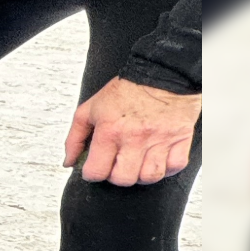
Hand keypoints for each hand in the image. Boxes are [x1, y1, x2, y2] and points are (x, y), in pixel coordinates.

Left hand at [64, 76, 200, 186]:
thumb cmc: (127, 90)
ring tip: (136, 163)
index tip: (94, 169)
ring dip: (140, 175)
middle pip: (123, 179)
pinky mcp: (180, 138)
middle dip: (115, 176)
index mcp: (110, 130)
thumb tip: (69, 161)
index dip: (92, 174)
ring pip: (150, 177)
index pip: (96, 171)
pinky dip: (166, 169)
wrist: (161, 72)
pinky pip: (174, 167)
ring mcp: (159, 140)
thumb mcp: (91, 108)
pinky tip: (157, 159)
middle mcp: (135, 137)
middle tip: (115, 165)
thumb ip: (75, 137)